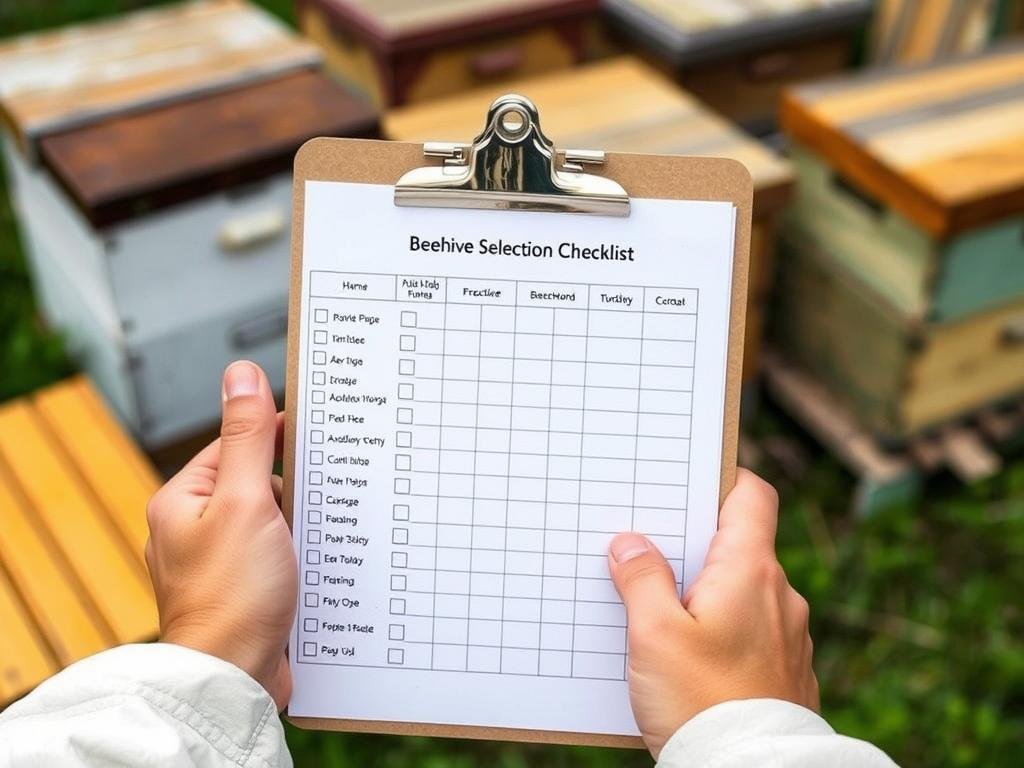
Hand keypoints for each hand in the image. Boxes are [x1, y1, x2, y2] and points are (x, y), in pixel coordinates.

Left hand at [145, 361, 296, 708]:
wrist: (232, 678)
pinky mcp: (242, 592)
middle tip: (330, 481)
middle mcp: (193, 530)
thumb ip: (247, 437)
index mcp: (181, 501)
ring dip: (298, 522)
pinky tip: (322, 558)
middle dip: (292, 484)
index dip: (274, 434)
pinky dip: (298, 553)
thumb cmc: (231, 593)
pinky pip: (275, 556)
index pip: (233, 445)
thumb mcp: (243, 500)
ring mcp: (218, 564)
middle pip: (254, 483)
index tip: (315, 428)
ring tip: (327, 524)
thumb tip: (240, 374)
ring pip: (268, 522)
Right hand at [608, 469, 817, 757]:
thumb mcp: (655, 635)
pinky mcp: (785, 671)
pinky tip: (690, 657)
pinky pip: (751, 631)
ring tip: (661, 615)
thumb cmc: (702, 704)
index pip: (752, 496)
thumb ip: (642, 580)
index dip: (723, 479)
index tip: (689, 483)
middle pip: (739, 545)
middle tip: (650, 555)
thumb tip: (631, 544)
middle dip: (695, 547)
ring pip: (743, 592)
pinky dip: (723, 630)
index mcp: (751, 572)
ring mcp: (787, 635)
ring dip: (707, 594)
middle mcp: (780, 596)